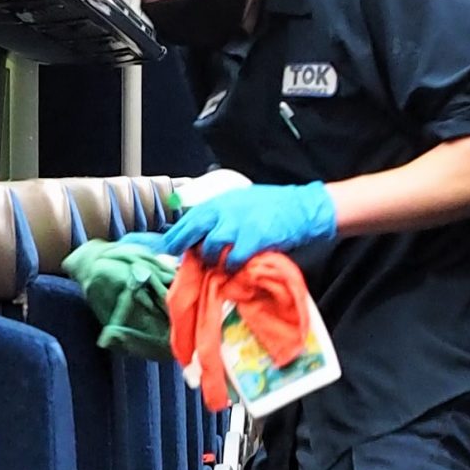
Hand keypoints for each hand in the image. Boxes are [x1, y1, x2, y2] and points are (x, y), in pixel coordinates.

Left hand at [161, 180, 336, 265]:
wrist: (302, 208)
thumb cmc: (273, 206)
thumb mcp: (241, 202)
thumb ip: (222, 215)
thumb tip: (201, 232)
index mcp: (222, 201)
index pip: (190, 217)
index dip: (176, 234)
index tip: (167, 246)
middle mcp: (226, 210)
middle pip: (193, 230)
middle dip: (183, 247)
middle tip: (180, 259)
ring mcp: (238, 225)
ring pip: (210, 248)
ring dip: (210, 259)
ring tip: (215, 264)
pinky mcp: (252, 239)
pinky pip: (231, 259)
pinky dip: (229, 267)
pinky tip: (233, 269)